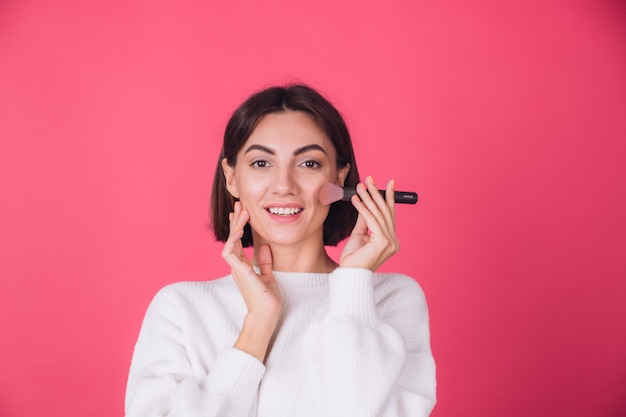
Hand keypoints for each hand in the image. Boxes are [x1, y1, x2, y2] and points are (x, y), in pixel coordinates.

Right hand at [222, 201, 282, 360]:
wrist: (267, 314)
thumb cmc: (268, 299)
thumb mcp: (268, 275)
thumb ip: (265, 262)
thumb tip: (265, 246)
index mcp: (243, 266)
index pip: (238, 241)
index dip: (239, 226)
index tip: (243, 212)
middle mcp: (237, 265)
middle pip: (232, 238)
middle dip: (235, 220)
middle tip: (238, 204)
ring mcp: (236, 268)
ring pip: (229, 242)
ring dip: (234, 226)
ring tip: (240, 211)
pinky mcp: (239, 271)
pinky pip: (229, 252)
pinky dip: (233, 239)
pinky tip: (239, 229)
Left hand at [340, 176, 399, 270]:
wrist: (350, 274)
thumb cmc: (354, 258)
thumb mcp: (360, 234)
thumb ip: (364, 220)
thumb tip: (365, 204)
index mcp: (391, 240)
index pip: (390, 215)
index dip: (388, 198)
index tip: (388, 183)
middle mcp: (394, 241)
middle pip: (385, 212)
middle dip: (377, 193)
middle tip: (370, 179)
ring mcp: (390, 242)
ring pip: (378, 214)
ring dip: (368, 198)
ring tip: (361, 186)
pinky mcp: (382, 242)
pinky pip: (371, 220)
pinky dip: (362, 207)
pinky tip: (356, 199)